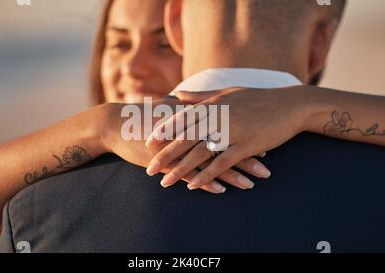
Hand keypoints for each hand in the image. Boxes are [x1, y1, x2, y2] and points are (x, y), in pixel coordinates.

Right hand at [98, 101, 260, 193]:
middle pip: (223, 144)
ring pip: (210, 161)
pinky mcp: (167, 161)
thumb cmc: (144, 116)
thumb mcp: (169, 107)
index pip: (225, 126)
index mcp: (193, 117)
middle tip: (267, 164)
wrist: (116, 124)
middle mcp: (189, 131)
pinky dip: (206, 181)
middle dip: (246, 156)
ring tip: (252, 183)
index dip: (245, 133)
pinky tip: (221, 190)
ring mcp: (178, 147)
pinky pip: (190, 173)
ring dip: (232, 173)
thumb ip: (187, 104)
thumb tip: (200, 99)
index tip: (265, 140)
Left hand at [145, 86, 309, 189]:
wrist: (290, 105)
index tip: (148, 143)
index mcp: (213, 104)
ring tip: (164, 182)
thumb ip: (200, 96)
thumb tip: (177, 95)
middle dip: (165, 155)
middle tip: (149, 169)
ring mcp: (232, 131)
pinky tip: (193, 186)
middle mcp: (218, 117)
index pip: (182, 118)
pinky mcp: (246, 145)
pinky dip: (207, 175)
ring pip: (200, 153)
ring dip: (180, 169)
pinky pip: (222, 163)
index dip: (164, 131)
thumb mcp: (227, 93)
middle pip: (186, 138)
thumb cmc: (257, 98)